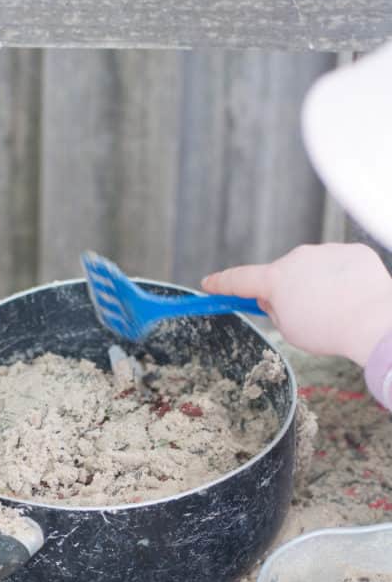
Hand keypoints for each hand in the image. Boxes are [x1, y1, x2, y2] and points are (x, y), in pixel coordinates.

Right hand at [201, 243, 391, 365]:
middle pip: (281, 275)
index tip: (208, 283)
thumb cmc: (328, 330)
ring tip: (333, 311)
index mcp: (276, 279)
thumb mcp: (289, 330)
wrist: (373, 321)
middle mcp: (298, 257)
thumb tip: (279, 299)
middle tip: (302, 316)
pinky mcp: (352, 252)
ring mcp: (326, 251)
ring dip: (316, 286)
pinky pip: (339, 266)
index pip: (240, 280)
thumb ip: (276, 311)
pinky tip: (351, 299)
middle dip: (285, 292)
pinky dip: (341, 281)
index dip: (221, 284)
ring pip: (312, 269)